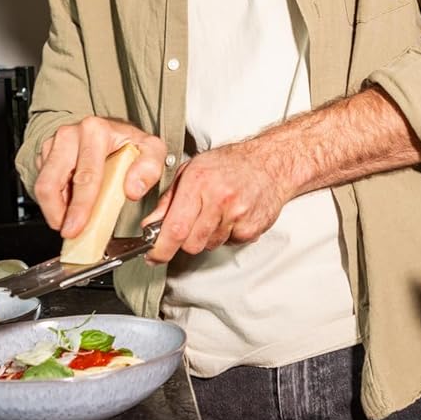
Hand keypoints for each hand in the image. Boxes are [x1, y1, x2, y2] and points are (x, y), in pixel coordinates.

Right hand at [33, 117, 165, 236]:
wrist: (112, 134)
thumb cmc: (128, 144)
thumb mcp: (151, 149)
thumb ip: (150, 168)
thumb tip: (133, 189)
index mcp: (95, 132)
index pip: (85, 176)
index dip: (80, 206)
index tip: (76, 227)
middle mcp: (69, 135)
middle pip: (51, 182)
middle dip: (57, 213)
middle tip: (68, 232)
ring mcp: (53, 144)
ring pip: (42, 185)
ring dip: (54, 210)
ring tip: (68, 223)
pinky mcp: (45, 155)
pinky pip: (42, 184)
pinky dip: (54, 201)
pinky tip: (69, 206)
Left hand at [143, 138, 290, 263]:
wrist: (270, 163)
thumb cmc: (229, 164)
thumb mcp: (190, 171)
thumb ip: (167, 200)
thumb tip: (150, 225)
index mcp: (199, 182)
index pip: (175, 228)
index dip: (161, 249)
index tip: (153, 256)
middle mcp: (219, 199)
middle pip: (191, 244)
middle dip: (185, 240)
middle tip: (191, 222)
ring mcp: (238, 215)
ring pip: (209, 245)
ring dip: (207, 236)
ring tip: (216, 212)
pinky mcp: (252, 229)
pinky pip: (228, 243)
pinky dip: (226, 234)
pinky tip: (231, 216)